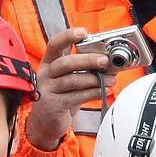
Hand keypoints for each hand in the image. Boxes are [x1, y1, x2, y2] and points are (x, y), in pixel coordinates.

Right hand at [27, 28, 114, 149]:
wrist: (45, 124)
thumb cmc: (60, 98)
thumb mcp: (66, 80)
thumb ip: (82, 70)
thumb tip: (108, 63)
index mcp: (49, 64)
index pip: (55, 45)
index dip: (68, 36)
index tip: (83, 32)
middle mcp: (45, 75)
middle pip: (66, 63)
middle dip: (87, 60)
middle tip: (105, 60)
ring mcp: (47, 90)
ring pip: (72, 80)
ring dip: (95, 79)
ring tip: (110, 79)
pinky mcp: (54, 105)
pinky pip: (76, 96)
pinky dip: (92, 93)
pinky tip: (103, 91)